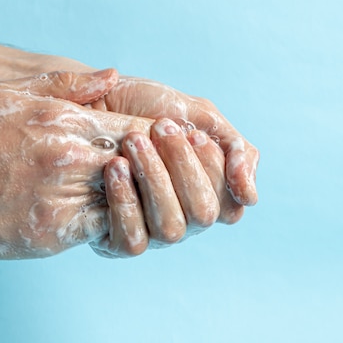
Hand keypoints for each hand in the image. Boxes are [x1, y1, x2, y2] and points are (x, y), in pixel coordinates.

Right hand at [0, 70, 219, 258]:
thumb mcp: (9, 94)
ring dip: (146, 199)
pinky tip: (117, 216)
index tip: (178, 141)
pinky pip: (101, 230)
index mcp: (65, 122)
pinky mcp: (52, 235)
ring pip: (131, 202)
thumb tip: (112, 76)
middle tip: (184, 174)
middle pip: (146, 166)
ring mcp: (63, 201)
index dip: (167, 136)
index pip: (140, 127)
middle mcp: (71, 160)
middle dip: (167, 169)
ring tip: (155, 196)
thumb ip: (66, 86)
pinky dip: (115, 222)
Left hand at [89, 77, 259, 223]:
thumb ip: (235, 148)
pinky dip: (126, 201)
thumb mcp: (198, 115)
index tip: (192, 134)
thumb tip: (250, 198)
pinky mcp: (114, 241)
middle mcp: (183, 219)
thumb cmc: (146, 109)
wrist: (92, 101)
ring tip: (133, 141)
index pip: (230, 204)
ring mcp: (150, 232)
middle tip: (161, 128)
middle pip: (203, 214)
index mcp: (205, 194)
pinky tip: (115, 167)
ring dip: (154, 179)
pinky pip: (133, 240)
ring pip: (171, 228)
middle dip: (184, 168)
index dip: (213, 170)